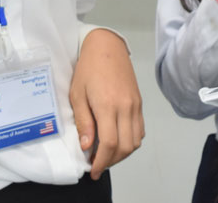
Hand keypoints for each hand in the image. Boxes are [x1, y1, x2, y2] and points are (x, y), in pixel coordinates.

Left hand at [69, 29, 143, 178]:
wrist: (107, 47)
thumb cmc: (88, 69)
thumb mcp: (77, 95)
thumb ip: (84, 122)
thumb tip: (87, 146)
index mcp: (108, 106)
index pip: (109, 143)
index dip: (102, 162)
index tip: (93, 171)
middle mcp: (126, 107)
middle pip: (126, 146)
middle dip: (112, 161)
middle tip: (97, 165)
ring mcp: (136, 105)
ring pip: (136, 140)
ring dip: (123, 153)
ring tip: (106, 155)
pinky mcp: (139, 102)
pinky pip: (140, 128)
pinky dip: (131, 140)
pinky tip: (117, 140)